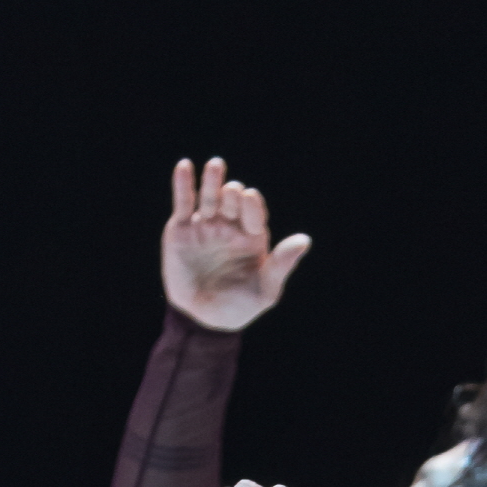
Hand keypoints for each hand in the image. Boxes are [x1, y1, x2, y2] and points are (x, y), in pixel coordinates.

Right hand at [162, 156, 311, 331]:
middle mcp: (230, 227)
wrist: (202, 321)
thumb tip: (305, 240)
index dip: (252, 205)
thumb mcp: (265, 290)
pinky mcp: (181, 229)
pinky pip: (183, 203)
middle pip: (232, 201)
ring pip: (209, 197)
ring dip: (213, 181)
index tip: (249, 197)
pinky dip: (183, 184)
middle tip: (232, 194)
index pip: (254, 214)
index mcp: (252, 237)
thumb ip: (281, 265)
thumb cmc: (239, 308)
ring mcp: (205, 226)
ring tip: (216, 165)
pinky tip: (184, 166)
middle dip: (232, 195)